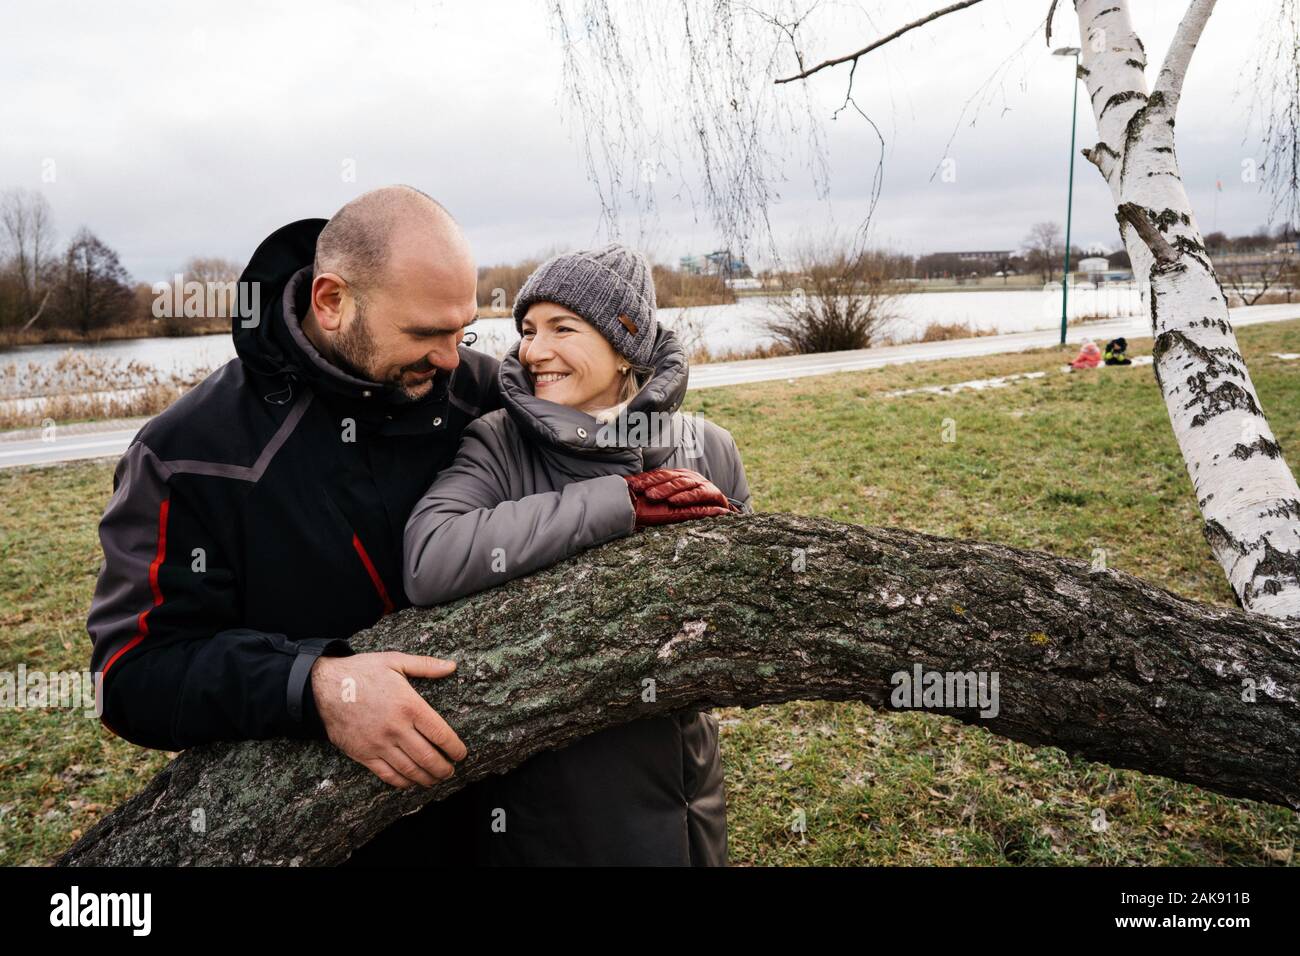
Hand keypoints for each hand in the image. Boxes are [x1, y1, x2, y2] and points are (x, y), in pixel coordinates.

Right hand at [311, 652, 466, 788]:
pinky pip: (387, 775)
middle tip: (451, 771)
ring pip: (410, 770)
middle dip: (444, 769)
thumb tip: (451, 666)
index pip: (441, 735)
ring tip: (436, 779)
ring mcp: (380, 744)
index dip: (455, 749)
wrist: (323, 687)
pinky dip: (403, 782)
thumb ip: (425, 665)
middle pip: (428, 757)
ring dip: (427, 779)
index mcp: (409, 706)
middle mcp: (397, 728)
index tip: (461, 754)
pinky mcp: (364, 754)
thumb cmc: (361, 672)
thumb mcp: (394, 660)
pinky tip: (411, 782)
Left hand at [623, 468, 734, 527]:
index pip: (658, 474)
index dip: (643, 479)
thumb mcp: (675, 501)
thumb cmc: (695, 507)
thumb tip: (635, 498)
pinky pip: (697, 494)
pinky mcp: (712, 493)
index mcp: (677, 476)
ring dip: (665, 489)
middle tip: (637, 489)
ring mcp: (700, 483)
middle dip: (650, 482)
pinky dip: (686, 497)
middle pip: (667, 477)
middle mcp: (688, 477)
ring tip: (652, 495)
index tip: (628, 484)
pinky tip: (674, 502)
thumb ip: (659, 499)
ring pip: (680, 484)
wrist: (724, 512)